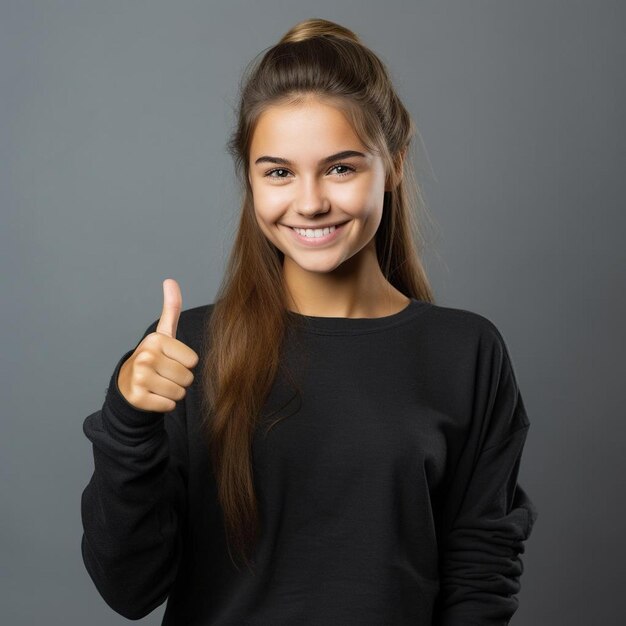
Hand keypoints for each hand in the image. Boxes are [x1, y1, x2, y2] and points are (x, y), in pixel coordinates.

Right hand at [117, 278, 198, 412]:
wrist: (128, 385)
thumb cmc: (154, 358)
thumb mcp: (164, 334)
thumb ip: (171, 309)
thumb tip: (170, 280)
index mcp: (156, 340)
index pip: (193, 361)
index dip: (185, 365)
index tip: (170, 361)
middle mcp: (146, 356)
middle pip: (188, 378)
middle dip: (180, 381)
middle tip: (164, 376)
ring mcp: (139, 377)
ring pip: (179, 393)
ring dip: (173, 393)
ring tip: (158, 385)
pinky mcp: (137, 398)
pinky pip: (168, 406)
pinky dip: (164, 405)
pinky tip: (153, 396)